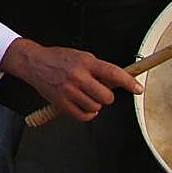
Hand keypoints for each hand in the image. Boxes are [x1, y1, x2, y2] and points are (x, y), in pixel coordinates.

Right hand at [0, 39, 141, 121]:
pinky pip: (84, 116)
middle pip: (107, 96)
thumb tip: (118, 82)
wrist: (33, 62)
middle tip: (98, 90)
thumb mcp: (81, 56)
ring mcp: (69, 91)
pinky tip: (83, 105)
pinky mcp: (61, 103)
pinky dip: (87, 113)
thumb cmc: (59, 59)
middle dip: (107, 96)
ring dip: (95, 104)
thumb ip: (98, 68)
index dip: (129, 82)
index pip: (113, 73)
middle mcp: (78, 76)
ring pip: (96, 107)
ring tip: (85, 95)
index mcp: (86, 62)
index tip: (138, 89)